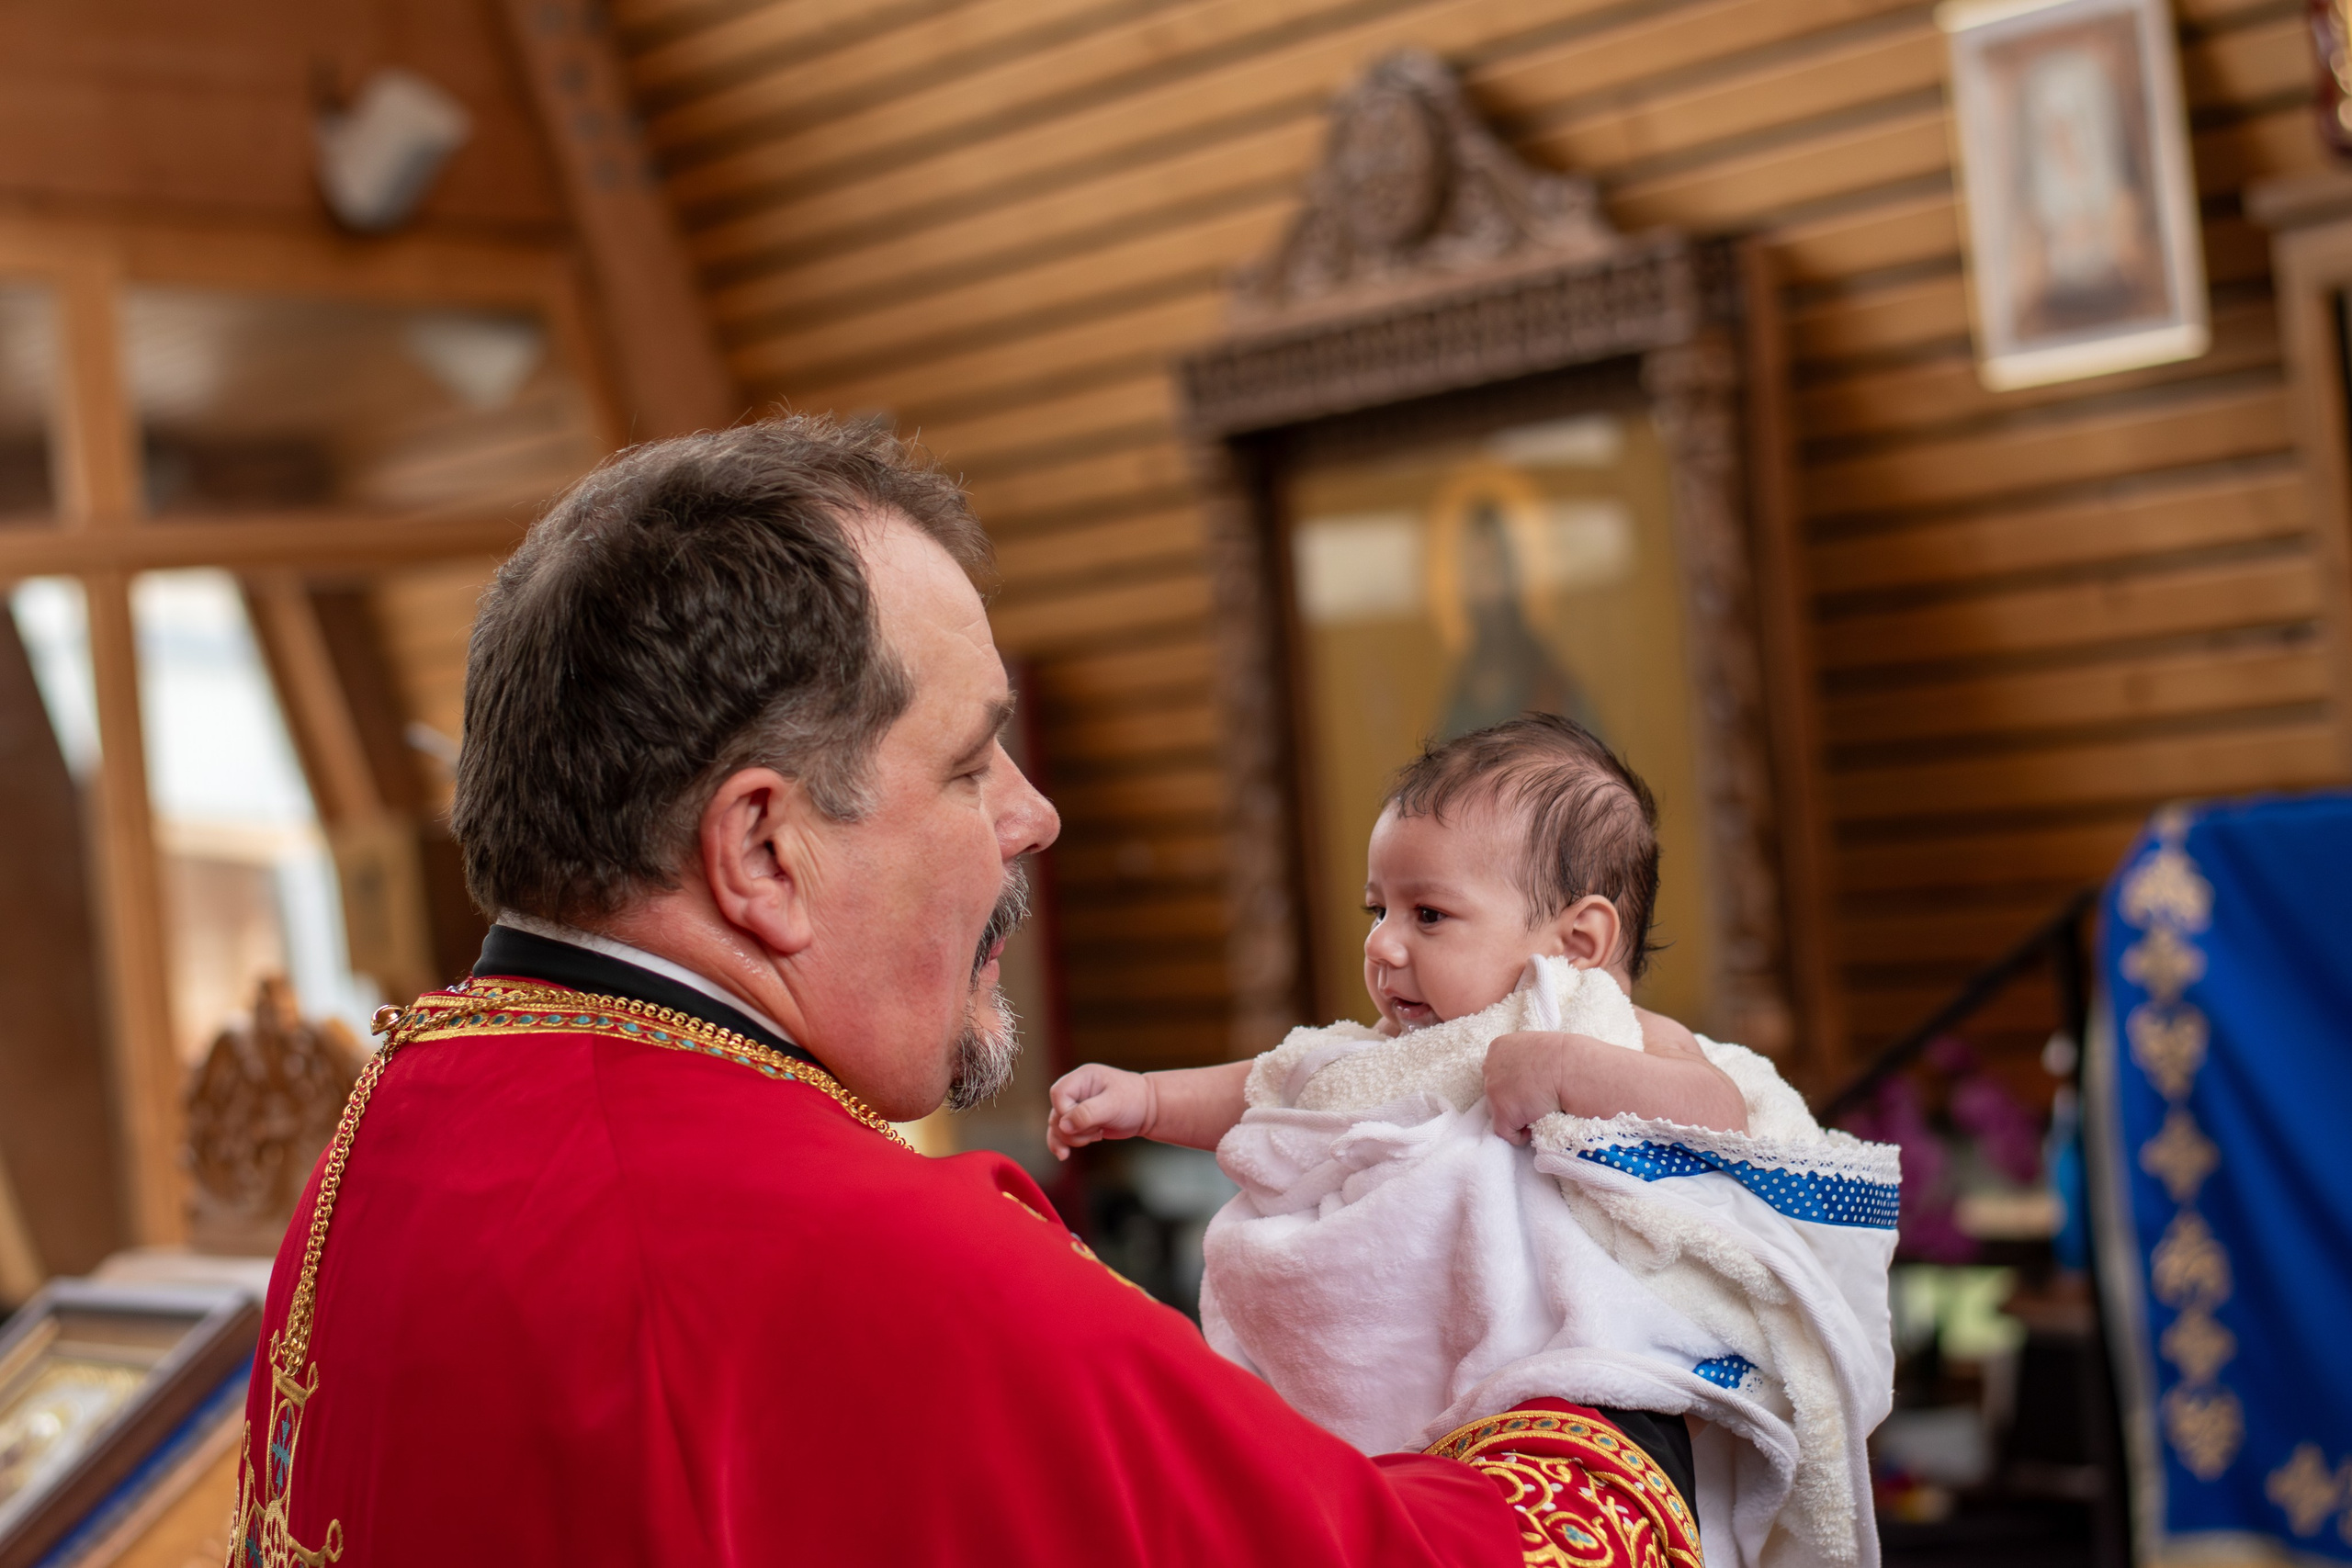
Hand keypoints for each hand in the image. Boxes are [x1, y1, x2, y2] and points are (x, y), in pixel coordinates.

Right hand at [1047, 1063, 1154, 1160]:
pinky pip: (1061, 1134)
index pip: (1058, 1094)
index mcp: (1082, 1077)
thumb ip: (1087, 1113)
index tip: (1088, 1121)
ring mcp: (1075, 1106)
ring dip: (1073, 1138)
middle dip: (1073, 1129)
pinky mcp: (1079, 1121)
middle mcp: (1075, 1090)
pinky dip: (1064, 1144)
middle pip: (1056, 1113)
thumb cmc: (1134, 1100)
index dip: (1067, 1112)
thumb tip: (1063, 1126)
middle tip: (1097, 1130)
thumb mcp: (1113, 1104)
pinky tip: (1065, 1155)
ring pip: (1057, 1126)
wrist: (1148, 1109)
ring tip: (1097, 1135)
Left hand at [1484, 1030, 1606, 1145]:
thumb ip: (1522, 1059)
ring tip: (1539, 1111)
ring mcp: (1493, 1090)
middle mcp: (1489, 1067)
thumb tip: (1525, 1075)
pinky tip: (1537, 1125)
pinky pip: (1507, 1132)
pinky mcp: (1502, 1112)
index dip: (1514, 1083)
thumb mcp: (1535, 1048)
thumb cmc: (1563, 1057)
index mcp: (1498, 1047)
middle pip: (1496, 1090)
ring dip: (1518, 1114)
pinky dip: (1521, 1134)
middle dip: (1513, 1098)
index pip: (1498, 1071)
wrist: (1571, 1069)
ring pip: (1499, 1111)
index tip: (1530, 1087)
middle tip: (1536, 1100)